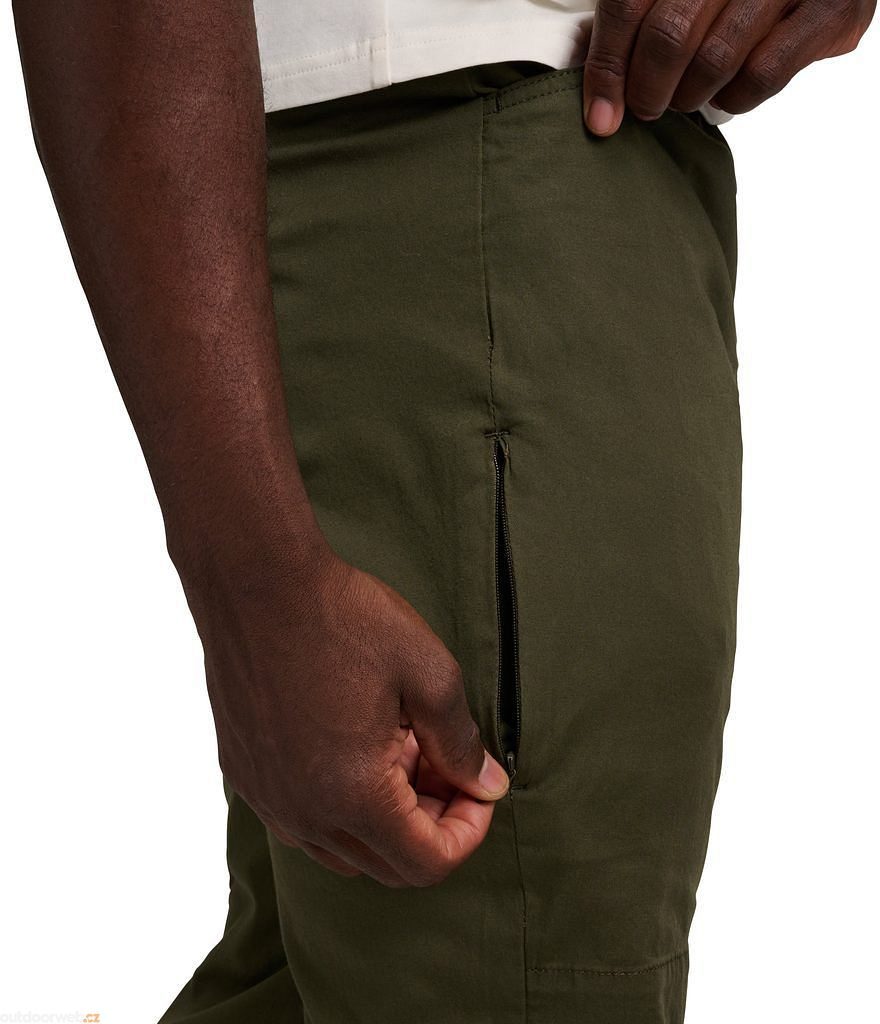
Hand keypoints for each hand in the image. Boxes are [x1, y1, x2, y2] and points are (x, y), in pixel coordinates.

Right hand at [183, 540, 509, 887]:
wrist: (257, 582)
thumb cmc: (343, 620)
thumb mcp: (428, 673)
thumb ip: (462, 742)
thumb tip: (486, 785)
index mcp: (353, 796)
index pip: (426, 864)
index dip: (468, 833)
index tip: (478, 788)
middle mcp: (302, 813)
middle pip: (386, 864)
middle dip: (431, 823)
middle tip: (446, 764)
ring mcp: (266, 796)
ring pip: (342, 846)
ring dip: (385, 814)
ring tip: (401, 746)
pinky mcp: (245, 772)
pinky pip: (302, 817)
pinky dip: (340, 799)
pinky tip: (354, 739)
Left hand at [582, 0, 875, 133]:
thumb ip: (638, 24)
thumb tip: (600, 102)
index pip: (628, 6)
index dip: (608, 67)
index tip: (601, 116)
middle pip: (668, 36)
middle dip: (648, 90)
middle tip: (647, 107)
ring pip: (714, 60)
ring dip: (690, 96)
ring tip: (686, 98)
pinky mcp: (830, 11)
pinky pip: (762, 74)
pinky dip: (735, 99)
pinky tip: (727, 95)